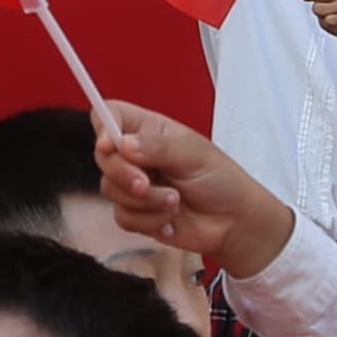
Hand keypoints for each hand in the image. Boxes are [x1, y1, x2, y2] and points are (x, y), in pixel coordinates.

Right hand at [89, 99, 292, 278]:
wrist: (233, 222)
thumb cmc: (220, 179)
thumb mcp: (194, 154)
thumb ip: (157, 147)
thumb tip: (123, 143)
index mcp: (150, 130)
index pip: (111, 115)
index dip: (103, 126)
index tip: (109, 145)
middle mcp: (137, 155)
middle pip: (104, 156)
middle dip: (123, 174)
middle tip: (146, 183)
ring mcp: (134, 184)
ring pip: (110, 189)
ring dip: (145, 201)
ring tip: (175, 201)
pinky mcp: (135, 212)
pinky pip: (122, 216)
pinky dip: (148, 220)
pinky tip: (171, 218)